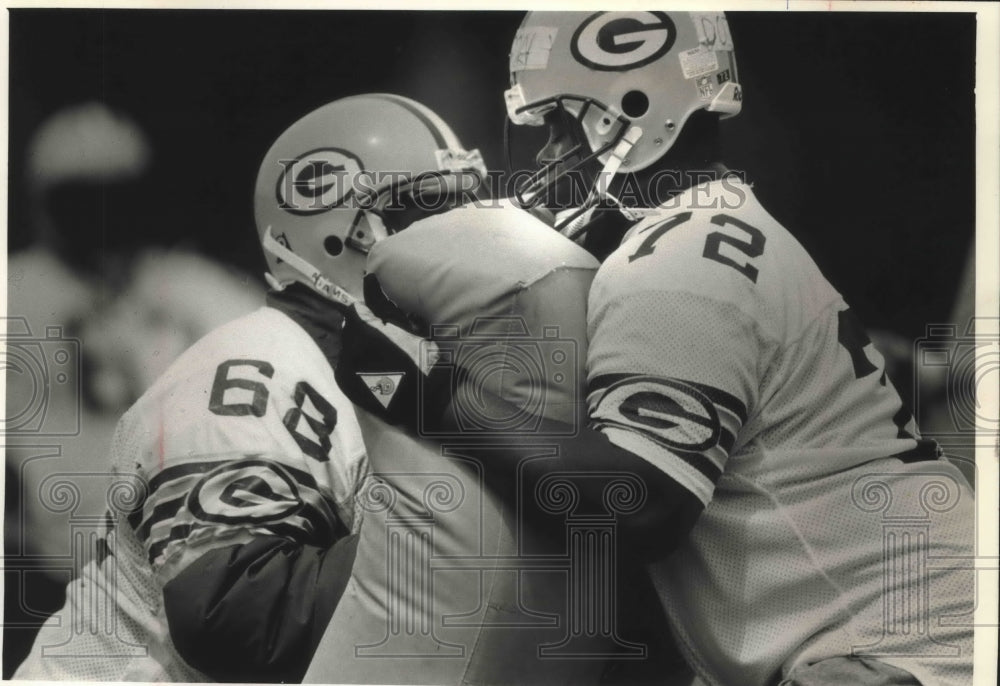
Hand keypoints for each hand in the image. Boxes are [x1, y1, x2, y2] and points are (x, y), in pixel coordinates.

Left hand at [334, 302, 450, 433]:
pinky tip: (377, 374)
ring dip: (360, 349)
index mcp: (363, 333)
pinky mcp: (344, 386)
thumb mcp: (405, 328)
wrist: (425, 403)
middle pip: (349, 329)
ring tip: (383, 361)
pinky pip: (346, 367)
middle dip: (363, 331)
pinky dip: (357, 366)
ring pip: (347, 348)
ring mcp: (344, 370)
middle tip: (387, 344)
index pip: (354, 310)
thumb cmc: (422, 362)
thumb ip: (382, 304)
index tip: (385, 325)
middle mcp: (347, 351)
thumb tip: (369, 278)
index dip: (370, 315)